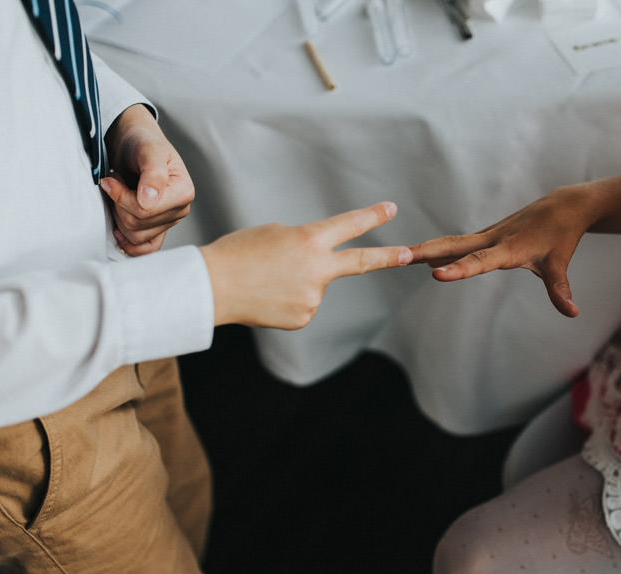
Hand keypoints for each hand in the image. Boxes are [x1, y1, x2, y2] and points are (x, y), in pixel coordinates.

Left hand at [101, 104, 194, 255]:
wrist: (133, 143)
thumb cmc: (142, 143)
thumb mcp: (148, 150)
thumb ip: (153, 173)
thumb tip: (150, 200)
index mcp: (184, 192)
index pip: (146, 211)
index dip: (123, 197)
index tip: (112, 179)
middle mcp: (179, 210)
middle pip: (139, 226)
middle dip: (119, 205)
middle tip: (116, 183)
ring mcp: (168, 222)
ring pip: (136, 238)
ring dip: (119, 217)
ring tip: (120, 195)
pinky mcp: (156, 229)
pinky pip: (145, 249)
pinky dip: (128, 243)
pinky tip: (118, 228)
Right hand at [201, 203, 411, 329]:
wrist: (212, 287)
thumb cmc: (237, 253)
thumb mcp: (274, 234)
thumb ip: (303, 244)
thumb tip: (316, 263)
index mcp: (309, 239)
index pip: (349, 225)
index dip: (371, 216)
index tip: (390, 209)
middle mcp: (318, 269)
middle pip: (360, 262)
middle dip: (387, 257)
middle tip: (408, 254)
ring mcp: (313, 296)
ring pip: (315, 285)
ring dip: (297, 281)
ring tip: (266, 280)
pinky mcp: (304, 316)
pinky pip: (303, 304)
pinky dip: (288, 300)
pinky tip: (268, 297)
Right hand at [409, 186, 595, 316]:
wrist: (562, 206)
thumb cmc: (561, 237)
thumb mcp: (560, 264)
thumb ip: (560, 290)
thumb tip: (572, 313)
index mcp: (509, 248)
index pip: (479, 261)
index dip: (458, 269)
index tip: (435, 275)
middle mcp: (493, 239)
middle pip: (453, 246)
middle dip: (425, 252)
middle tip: (397, 257)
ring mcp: (487, 235)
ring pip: (451, 242)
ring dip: (424, 249)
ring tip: (397, 256)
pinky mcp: (486, 235)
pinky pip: (456, 242)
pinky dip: (436, 248)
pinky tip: (420, 257)